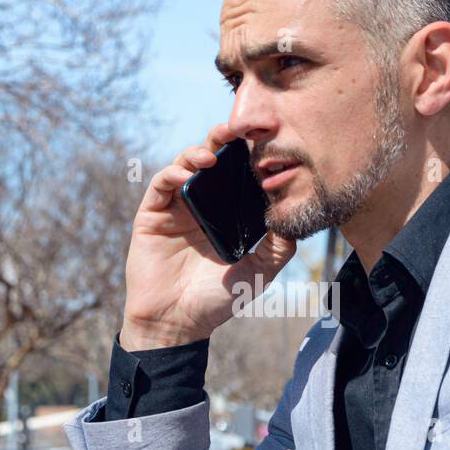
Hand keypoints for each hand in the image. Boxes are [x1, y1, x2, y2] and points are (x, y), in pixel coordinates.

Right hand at [120, 122, 295, 350]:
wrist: (177, 323)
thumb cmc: (216, 300)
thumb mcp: (259, 272)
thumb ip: (280, 246)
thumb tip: (297, 215)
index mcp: (227, 214)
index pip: (239, 176)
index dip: (250, 156)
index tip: (268, 139)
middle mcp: (203, 205)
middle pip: (214, 161)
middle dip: (225, 140)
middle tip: (239, 127)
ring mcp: (176, 208)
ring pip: (186, 165)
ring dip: (200, 152)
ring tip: (214, 152)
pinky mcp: (152, 214)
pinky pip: (161, 184)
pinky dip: (173, 173)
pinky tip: (188, 173)